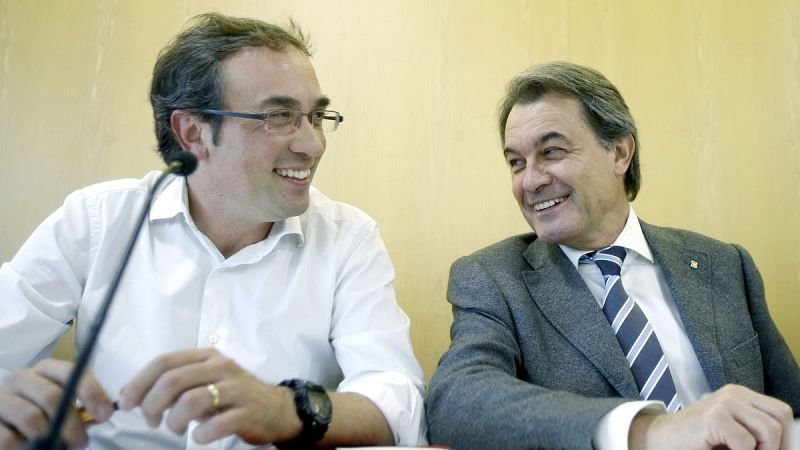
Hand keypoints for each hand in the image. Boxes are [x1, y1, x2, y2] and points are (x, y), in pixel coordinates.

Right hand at [0, 358, 113, 449]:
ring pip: (32, 418)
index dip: (92, 393)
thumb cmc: (43, 414)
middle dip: (72, 424)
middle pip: (53, 397)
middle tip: (82, 442)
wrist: (6, 424)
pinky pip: (9, 438)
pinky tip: (30, 449)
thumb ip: (82, 410)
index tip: (105, 414)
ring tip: (57, 448)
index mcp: (47, 369)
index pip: (73, 373)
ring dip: (50, 438)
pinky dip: (24, 448)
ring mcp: (2, 396)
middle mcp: (23, 377)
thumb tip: (102, 415)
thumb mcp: (63, 407)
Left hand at [118, 348, 300, 444]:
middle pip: (173, 379)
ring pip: (192, 400)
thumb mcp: (202, 383)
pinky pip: (217, 424)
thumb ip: (170, 385)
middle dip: (152, 404)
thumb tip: (128, 392)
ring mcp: (236, 389)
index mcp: (206, 357)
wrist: (276, 409)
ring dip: (174, 421)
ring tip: (176, 429)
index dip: (139, 382)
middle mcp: (221, 367)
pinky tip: (198, 437)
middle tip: (151, 421)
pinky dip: (200, 435)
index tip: (126, 403)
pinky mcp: (248, 412)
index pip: (164, 361)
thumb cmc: (231, 397)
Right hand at [630, 384, 793, 449]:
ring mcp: (723, 402)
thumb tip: (786, 447)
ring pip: (769, 430)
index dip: (787, 438)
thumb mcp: (733, 433)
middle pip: (780, 417)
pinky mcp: (714, 417)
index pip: (781, 412)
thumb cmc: (697, 442)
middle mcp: (734, 394)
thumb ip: (754, 433)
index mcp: (740, 395)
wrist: (660, 441)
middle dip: (777, 446)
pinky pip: (746, 442)